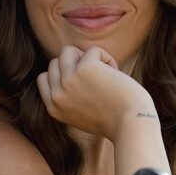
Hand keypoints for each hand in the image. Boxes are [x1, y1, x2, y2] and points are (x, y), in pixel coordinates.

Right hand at [36, 45, 153, 140]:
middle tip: (97, 80)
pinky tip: (116, 73)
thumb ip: (69, 96)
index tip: (83, 83)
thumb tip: (70, 64)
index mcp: (53, 108)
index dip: (63, 74)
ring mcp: (68, 80)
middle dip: (76, 64)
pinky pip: (92, 50)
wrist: (131, 124)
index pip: (44, 77)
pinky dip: (106, 58)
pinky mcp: (85, 68)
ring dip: (87, 57)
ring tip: (104, 73)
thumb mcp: (81, 113)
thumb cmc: (113, 119)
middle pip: (56, 62)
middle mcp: (57, 95)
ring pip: (68, 50)